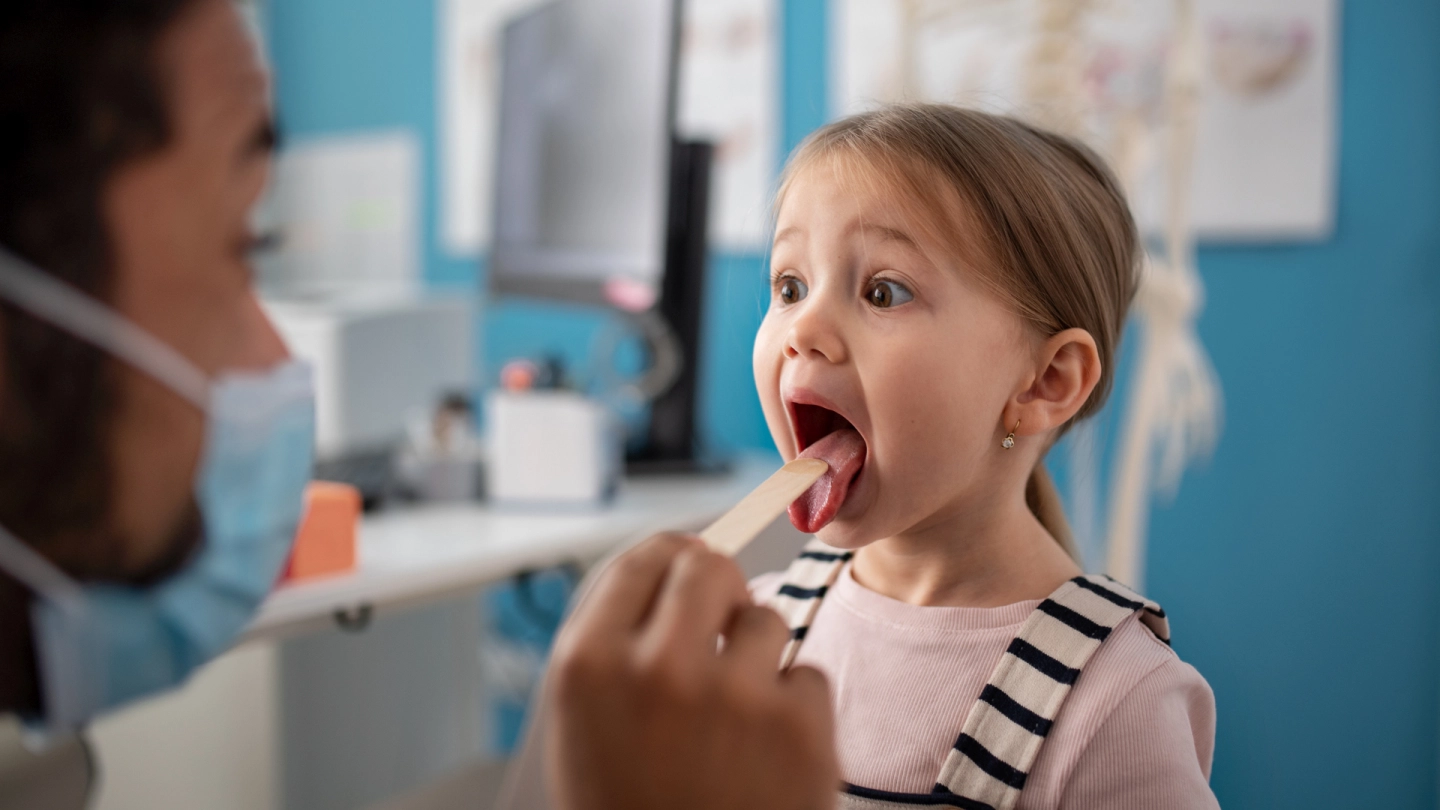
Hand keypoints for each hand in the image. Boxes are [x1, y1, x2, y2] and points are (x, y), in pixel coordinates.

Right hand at [546, 533, 838, 809]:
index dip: (672, 560)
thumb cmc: (631, 809)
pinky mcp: (799, 725)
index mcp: (588, 665)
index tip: (687, 569)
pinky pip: (807, 673)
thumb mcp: (589, 724)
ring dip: (757, 656)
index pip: (644, 558)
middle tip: (721, 622)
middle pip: (708, 567)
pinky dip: (795, 708)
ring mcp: (733, 695)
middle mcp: (657, 669)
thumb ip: (621, 642)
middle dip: (719, 589)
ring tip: (737, 721)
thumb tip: (677, 559)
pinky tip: (766, 755)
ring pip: (765, 619)